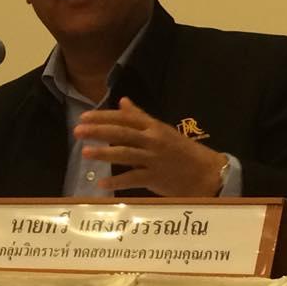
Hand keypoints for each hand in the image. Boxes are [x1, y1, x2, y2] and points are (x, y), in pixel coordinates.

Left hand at [74, 98, 226, 196]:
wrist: (207, 173)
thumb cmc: (182, 150)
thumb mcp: (161, 130)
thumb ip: (140, 117)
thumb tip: (122, 101)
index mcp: (153, 127)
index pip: (124, 118)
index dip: (103, 117)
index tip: (83, 117)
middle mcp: (153, 140)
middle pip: (122, 133)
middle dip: (98, 131)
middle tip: (78, 131)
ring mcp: (154, 159)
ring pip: (125, 154)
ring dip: (104, 153)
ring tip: (85, 153)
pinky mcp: (156, 178)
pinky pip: (133, 179)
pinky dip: (116, 182)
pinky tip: (101, 184)